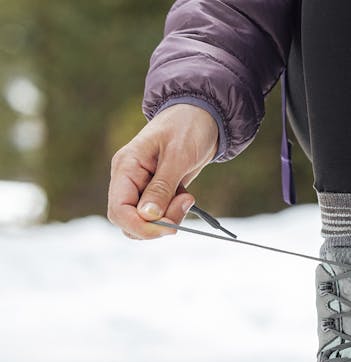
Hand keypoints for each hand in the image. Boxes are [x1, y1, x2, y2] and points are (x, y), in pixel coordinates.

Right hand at [107, 103, 218, 239]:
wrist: (202, 116)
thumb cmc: (188, 127)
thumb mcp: (177, 155)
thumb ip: (162, 186)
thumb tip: (147, 215)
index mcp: (125, 167)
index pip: (119, 211)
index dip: (142, 226)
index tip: (170, 227)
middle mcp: (128, 181)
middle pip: (129, 222)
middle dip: (158, 224)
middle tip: (186, 203)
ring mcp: (141, 188)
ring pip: (145, 222)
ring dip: (168, 219)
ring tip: (188, 197)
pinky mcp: (156, 192)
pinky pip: (159, 216)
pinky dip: (174, 214)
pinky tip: (186, 197)